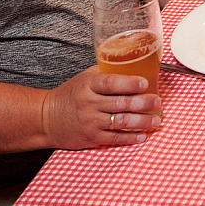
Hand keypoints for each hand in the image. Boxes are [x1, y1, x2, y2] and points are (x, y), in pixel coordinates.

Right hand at [40, 67, 161, 148]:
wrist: (47, 119)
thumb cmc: (69, 96)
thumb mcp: (83, 78)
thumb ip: (104, 73)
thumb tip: (131, 67)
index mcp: (88, 86)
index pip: (111, 83)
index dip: (129, 83)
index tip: (145, 83)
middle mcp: (90, 104)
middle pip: (121, 104)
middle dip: (143, 103)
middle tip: (157, 102)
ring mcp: (91, 122)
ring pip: (121, 122)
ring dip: (142, 122)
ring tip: (156, 120)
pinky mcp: (92, 137)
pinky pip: (115, 138)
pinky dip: (132, 138)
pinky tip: (144, 135)